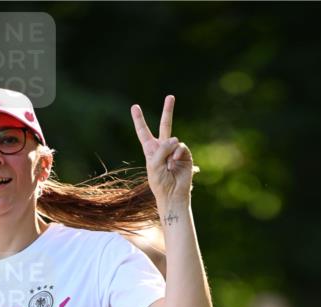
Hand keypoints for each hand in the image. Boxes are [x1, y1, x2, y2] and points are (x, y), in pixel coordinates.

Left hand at [131, 95, 194, 210]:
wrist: (173, 196)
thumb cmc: (159, 183)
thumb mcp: (154, 164)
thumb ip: (162, 148)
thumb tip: (176, 139)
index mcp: (151, 150)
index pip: (143, 132)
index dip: (139, 120)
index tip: (134, 106)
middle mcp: (163, 148)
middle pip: (165, 125)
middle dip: (168, 111)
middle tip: (170, 96)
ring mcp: (175, 151)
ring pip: (173, 139)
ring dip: (169, 152)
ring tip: (169, 166)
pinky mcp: (185, 156)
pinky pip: (181, 147)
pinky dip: (178, 153)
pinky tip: (175, 162)